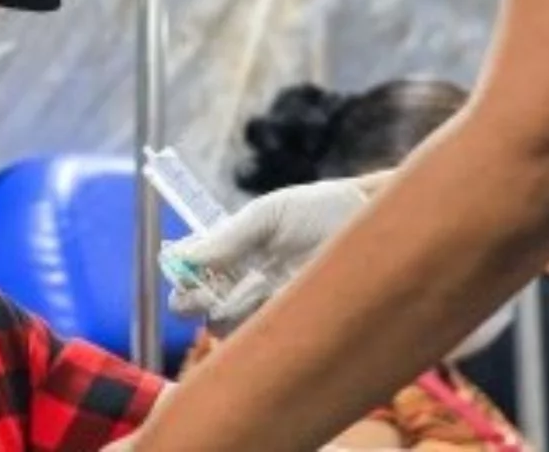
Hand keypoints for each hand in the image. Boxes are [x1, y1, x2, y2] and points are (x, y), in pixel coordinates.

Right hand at [162, 175, 372, 326]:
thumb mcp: (269, 214)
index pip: (190, 268)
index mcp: (232, 248)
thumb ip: (228, 237)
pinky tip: (260, 308)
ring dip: (221, 313)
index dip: (180, 273)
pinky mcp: (288, 323)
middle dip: (191, 301)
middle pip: (197, 303)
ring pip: (222, 323)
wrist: (368, 223)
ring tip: (240, 293)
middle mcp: (242, 279)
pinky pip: (255, 338)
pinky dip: (248, 329)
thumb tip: (184, 258)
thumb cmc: (319, 209)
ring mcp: (263, 303)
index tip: (181, 270)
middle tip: (198, 294)